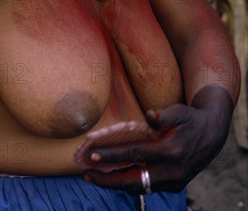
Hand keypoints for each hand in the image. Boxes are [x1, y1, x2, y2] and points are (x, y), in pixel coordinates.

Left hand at [78, 86, 232, 193]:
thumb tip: (150, 115)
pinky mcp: (174, 185)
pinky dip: (129, 182)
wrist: (213, 134)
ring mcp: (174, 181)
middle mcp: (172, 171)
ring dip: (116, 183)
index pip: (135, 155)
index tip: (92, 154)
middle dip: (108, 180)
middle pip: (133, 180)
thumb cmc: (190, 118)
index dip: (112, 155)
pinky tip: (114, 175)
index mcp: (171, 150)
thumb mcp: (179, 111)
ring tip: (94, 177)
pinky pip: (147, 187)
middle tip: (86, 174)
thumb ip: (163, 115)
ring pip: (139, 187)